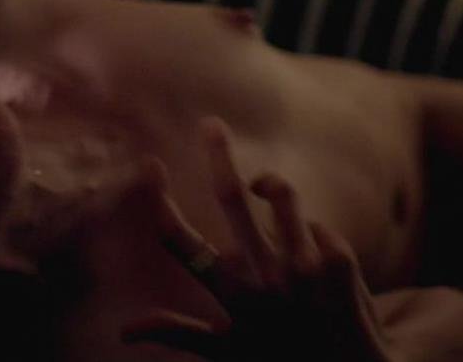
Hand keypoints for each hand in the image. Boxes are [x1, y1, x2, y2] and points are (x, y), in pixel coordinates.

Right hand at [125, 117, 397, 361]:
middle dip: (217, 154)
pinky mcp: (339, 261)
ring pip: (281, 197)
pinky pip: (317, 225)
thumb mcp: (225, 353)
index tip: (149, 167)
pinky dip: (309, 234)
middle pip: (230, 197)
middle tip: (210, 123)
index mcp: (230, 293)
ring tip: (260, 185)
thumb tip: (123, 332)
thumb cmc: (279, 361)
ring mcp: (303, 265)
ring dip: (269, 186)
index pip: (181, 240)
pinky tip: (310, 253)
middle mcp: (263, 275)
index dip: (160, 201)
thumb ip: (175, 331)